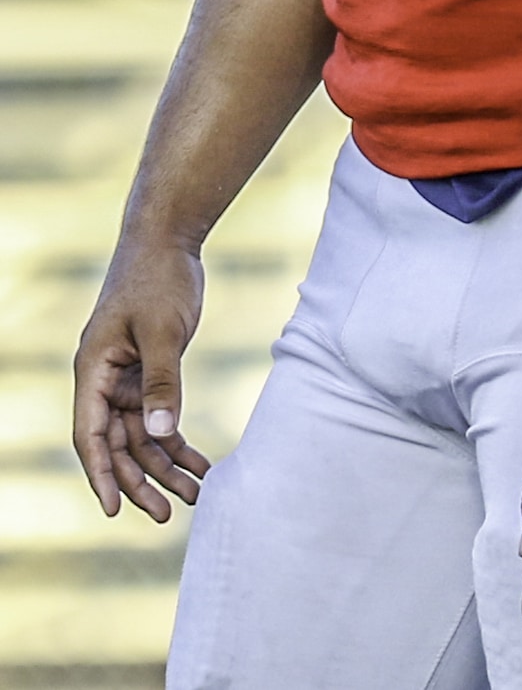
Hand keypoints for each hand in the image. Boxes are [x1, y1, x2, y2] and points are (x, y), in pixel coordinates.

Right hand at [73, 239, 210, 520]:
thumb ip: (161, 382)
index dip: (100, 475)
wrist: (169, 239)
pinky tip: (199, 462)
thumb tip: (161, 433)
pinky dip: (176, 439)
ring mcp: (126, 377)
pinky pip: (159, 415)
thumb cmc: (158, 278)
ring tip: (195, 494)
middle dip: (141, 480)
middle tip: (167, 515)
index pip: (90, 435)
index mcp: (93, 370)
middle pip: (117, 444)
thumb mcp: (162, 330)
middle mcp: (104, 380)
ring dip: (165, 465)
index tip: (114, 510)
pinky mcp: (149, 371)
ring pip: (141, 435)